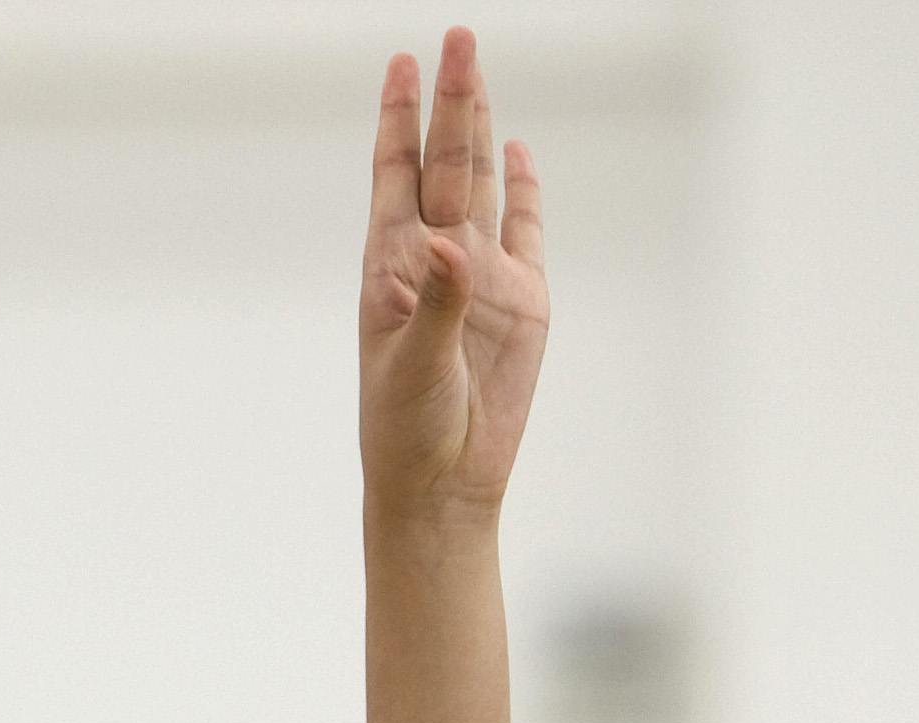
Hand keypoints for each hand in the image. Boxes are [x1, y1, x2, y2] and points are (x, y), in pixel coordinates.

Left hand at [358, 29, 547, 517]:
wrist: (444, 483)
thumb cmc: (406, 430)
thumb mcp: (415, 366)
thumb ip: (435, 303)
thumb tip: (448, 245)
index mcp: (394, 268)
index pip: (397, 174)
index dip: (400, 119)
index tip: (402, 63)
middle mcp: (436, 260)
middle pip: (445, 163)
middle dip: (452, 102)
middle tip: (457, 37)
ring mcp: (481, 277)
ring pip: (481, 185)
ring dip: (481, 129)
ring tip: (476, 72)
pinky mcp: (521, 303)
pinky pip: (524, 232)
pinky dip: (523, 192)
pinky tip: (516, 153)